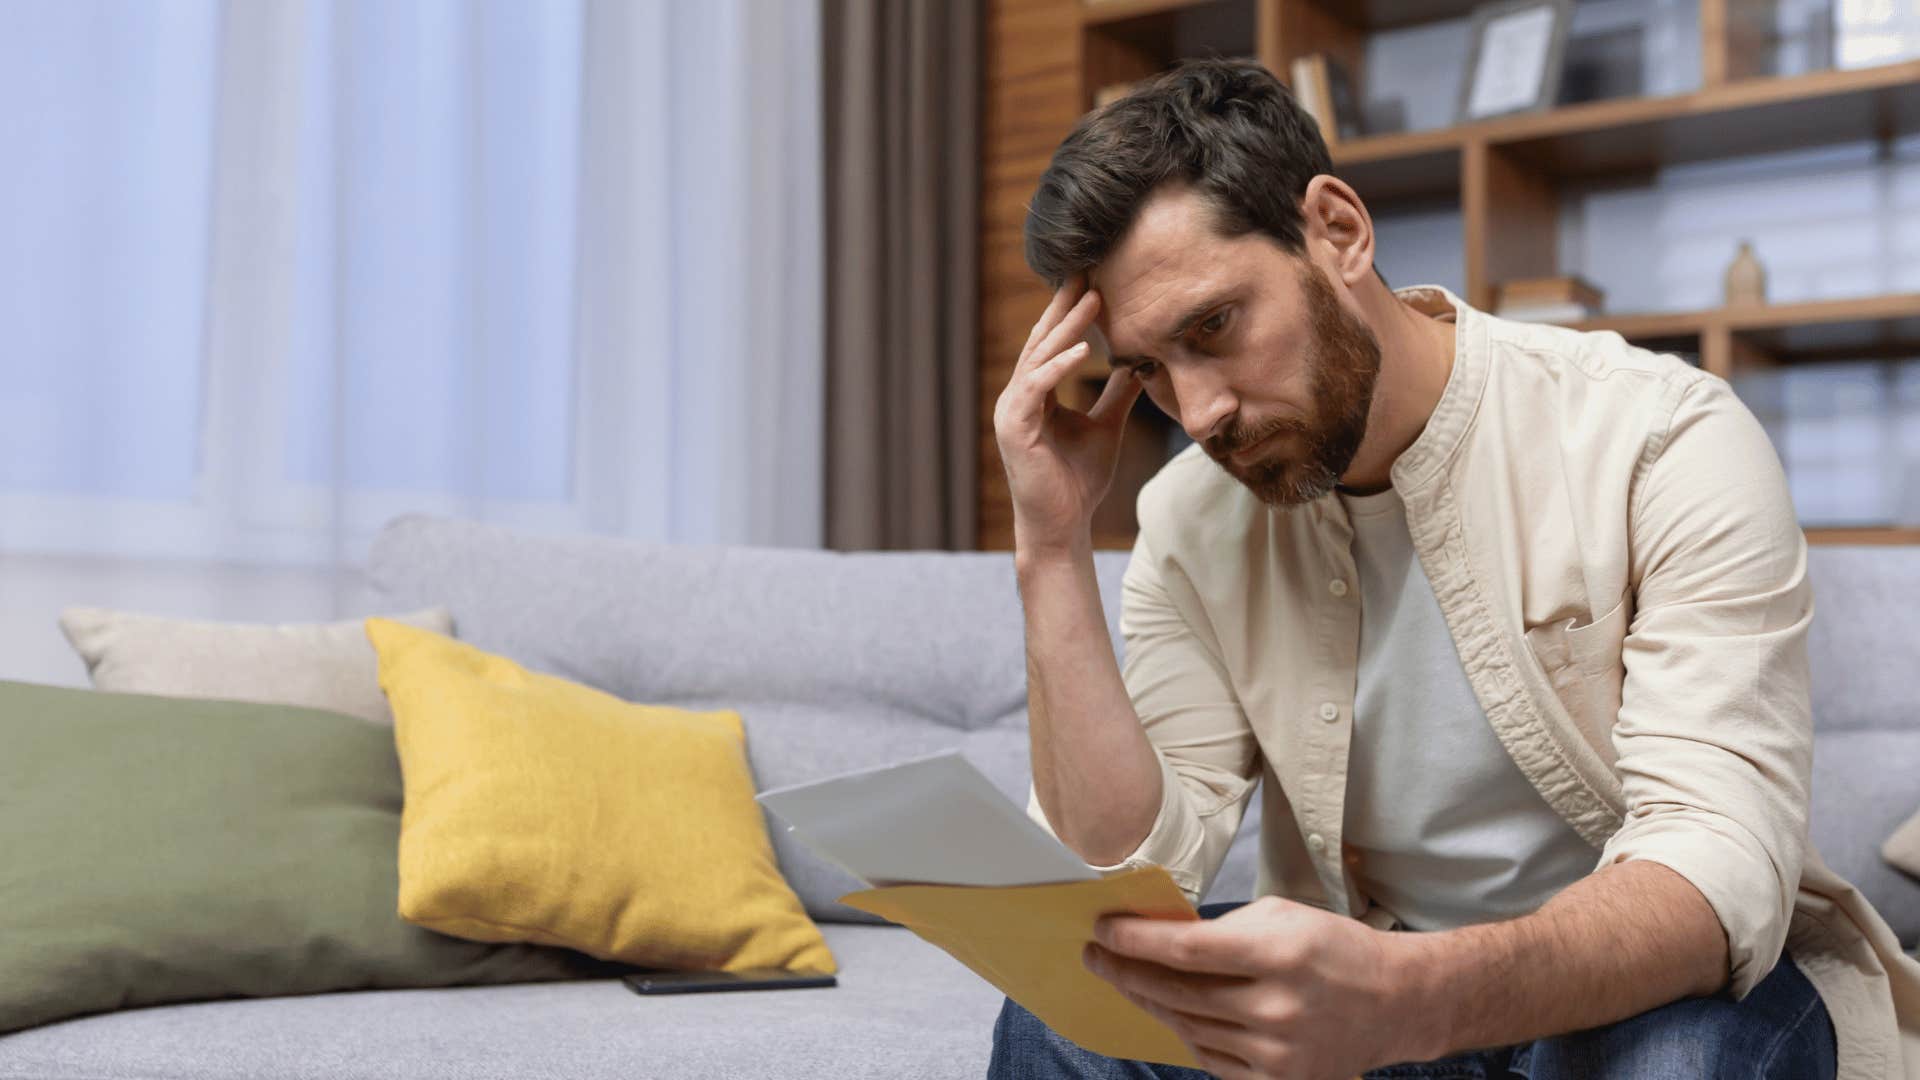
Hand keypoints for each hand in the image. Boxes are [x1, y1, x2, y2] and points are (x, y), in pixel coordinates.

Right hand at [992, 273, 1143, 555]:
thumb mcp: (1106, 427)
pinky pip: (1035, 389)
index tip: (1094, 282)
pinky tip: (1083, 350)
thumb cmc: (1079, 482)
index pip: (1052, 345)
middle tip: (1087, 272)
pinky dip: (1058, 367)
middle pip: (1042, 342)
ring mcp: (1011, 412)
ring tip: (1092, 301)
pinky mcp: (1014, 429)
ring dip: (1066, 329)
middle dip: (1065, 307)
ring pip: (1038, 359)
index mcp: (1035, 395)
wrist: (1062, 525)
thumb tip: (1138, 365)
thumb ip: (1117, 396)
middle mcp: (1018, 398)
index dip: (1071, 313)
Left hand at [1083, 896, 1415, 1079]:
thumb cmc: (1332, 949)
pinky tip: (1171, 1012)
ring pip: (1188, 1027)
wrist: (1394, 1003)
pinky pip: (1211, 1059)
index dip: (1135, 941)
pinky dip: (1187, 1033)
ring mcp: (1278, 1053)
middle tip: (1096, 956)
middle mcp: (1277, 1009)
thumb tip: (1157, 936)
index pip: (1186, 950)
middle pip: (1178, 993)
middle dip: (1127, 972)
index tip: (1102, 929)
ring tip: (1128, 981)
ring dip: (1151, 1002)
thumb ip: (1221, 930)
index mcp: (1279, 954)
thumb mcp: (1280, 917)